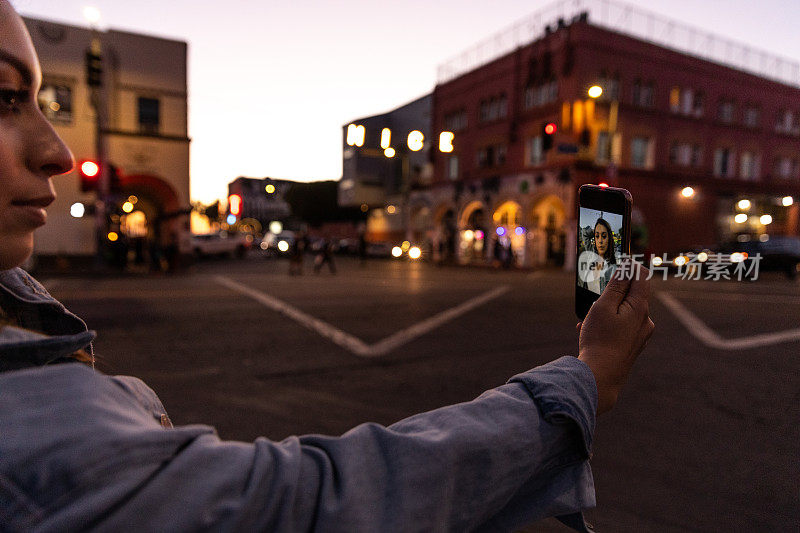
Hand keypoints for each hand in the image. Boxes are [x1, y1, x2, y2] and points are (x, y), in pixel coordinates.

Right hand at [577, 260, 653, 414]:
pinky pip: (622, 329)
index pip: (641, 277)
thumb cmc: (599, 340)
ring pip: (625, 314)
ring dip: (607, 311)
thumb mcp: (603, 307)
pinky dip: (608, 325)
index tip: (621, 259)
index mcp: (640, 308)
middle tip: (596, 294)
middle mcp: (646, 321)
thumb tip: (627, 267)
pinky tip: (589, 332)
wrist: (600, 378)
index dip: (631, 266)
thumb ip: (616, 286)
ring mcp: (641, 336)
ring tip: (587, 319)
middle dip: (613, 292)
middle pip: (632, 296)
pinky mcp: (633, 348)